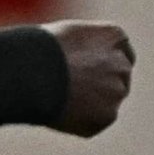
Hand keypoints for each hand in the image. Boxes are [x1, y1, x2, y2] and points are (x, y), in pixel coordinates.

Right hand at [42, 20, 133, 137]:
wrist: (32, 72)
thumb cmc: (38, 47)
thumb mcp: (62, 35)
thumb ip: (82, 46)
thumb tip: (79, 60)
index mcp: (112, 35)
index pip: (121, 48)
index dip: (104, 57)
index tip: (90, 64)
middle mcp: (121, 64)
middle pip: (118, 75)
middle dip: (101, 80)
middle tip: (71, 85)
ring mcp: (116, 92)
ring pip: (107, 99)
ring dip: (90, 100)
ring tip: (57, 96)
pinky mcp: (107, 116)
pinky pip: (95, 119)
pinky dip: (80, 118)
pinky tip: (58, 109)